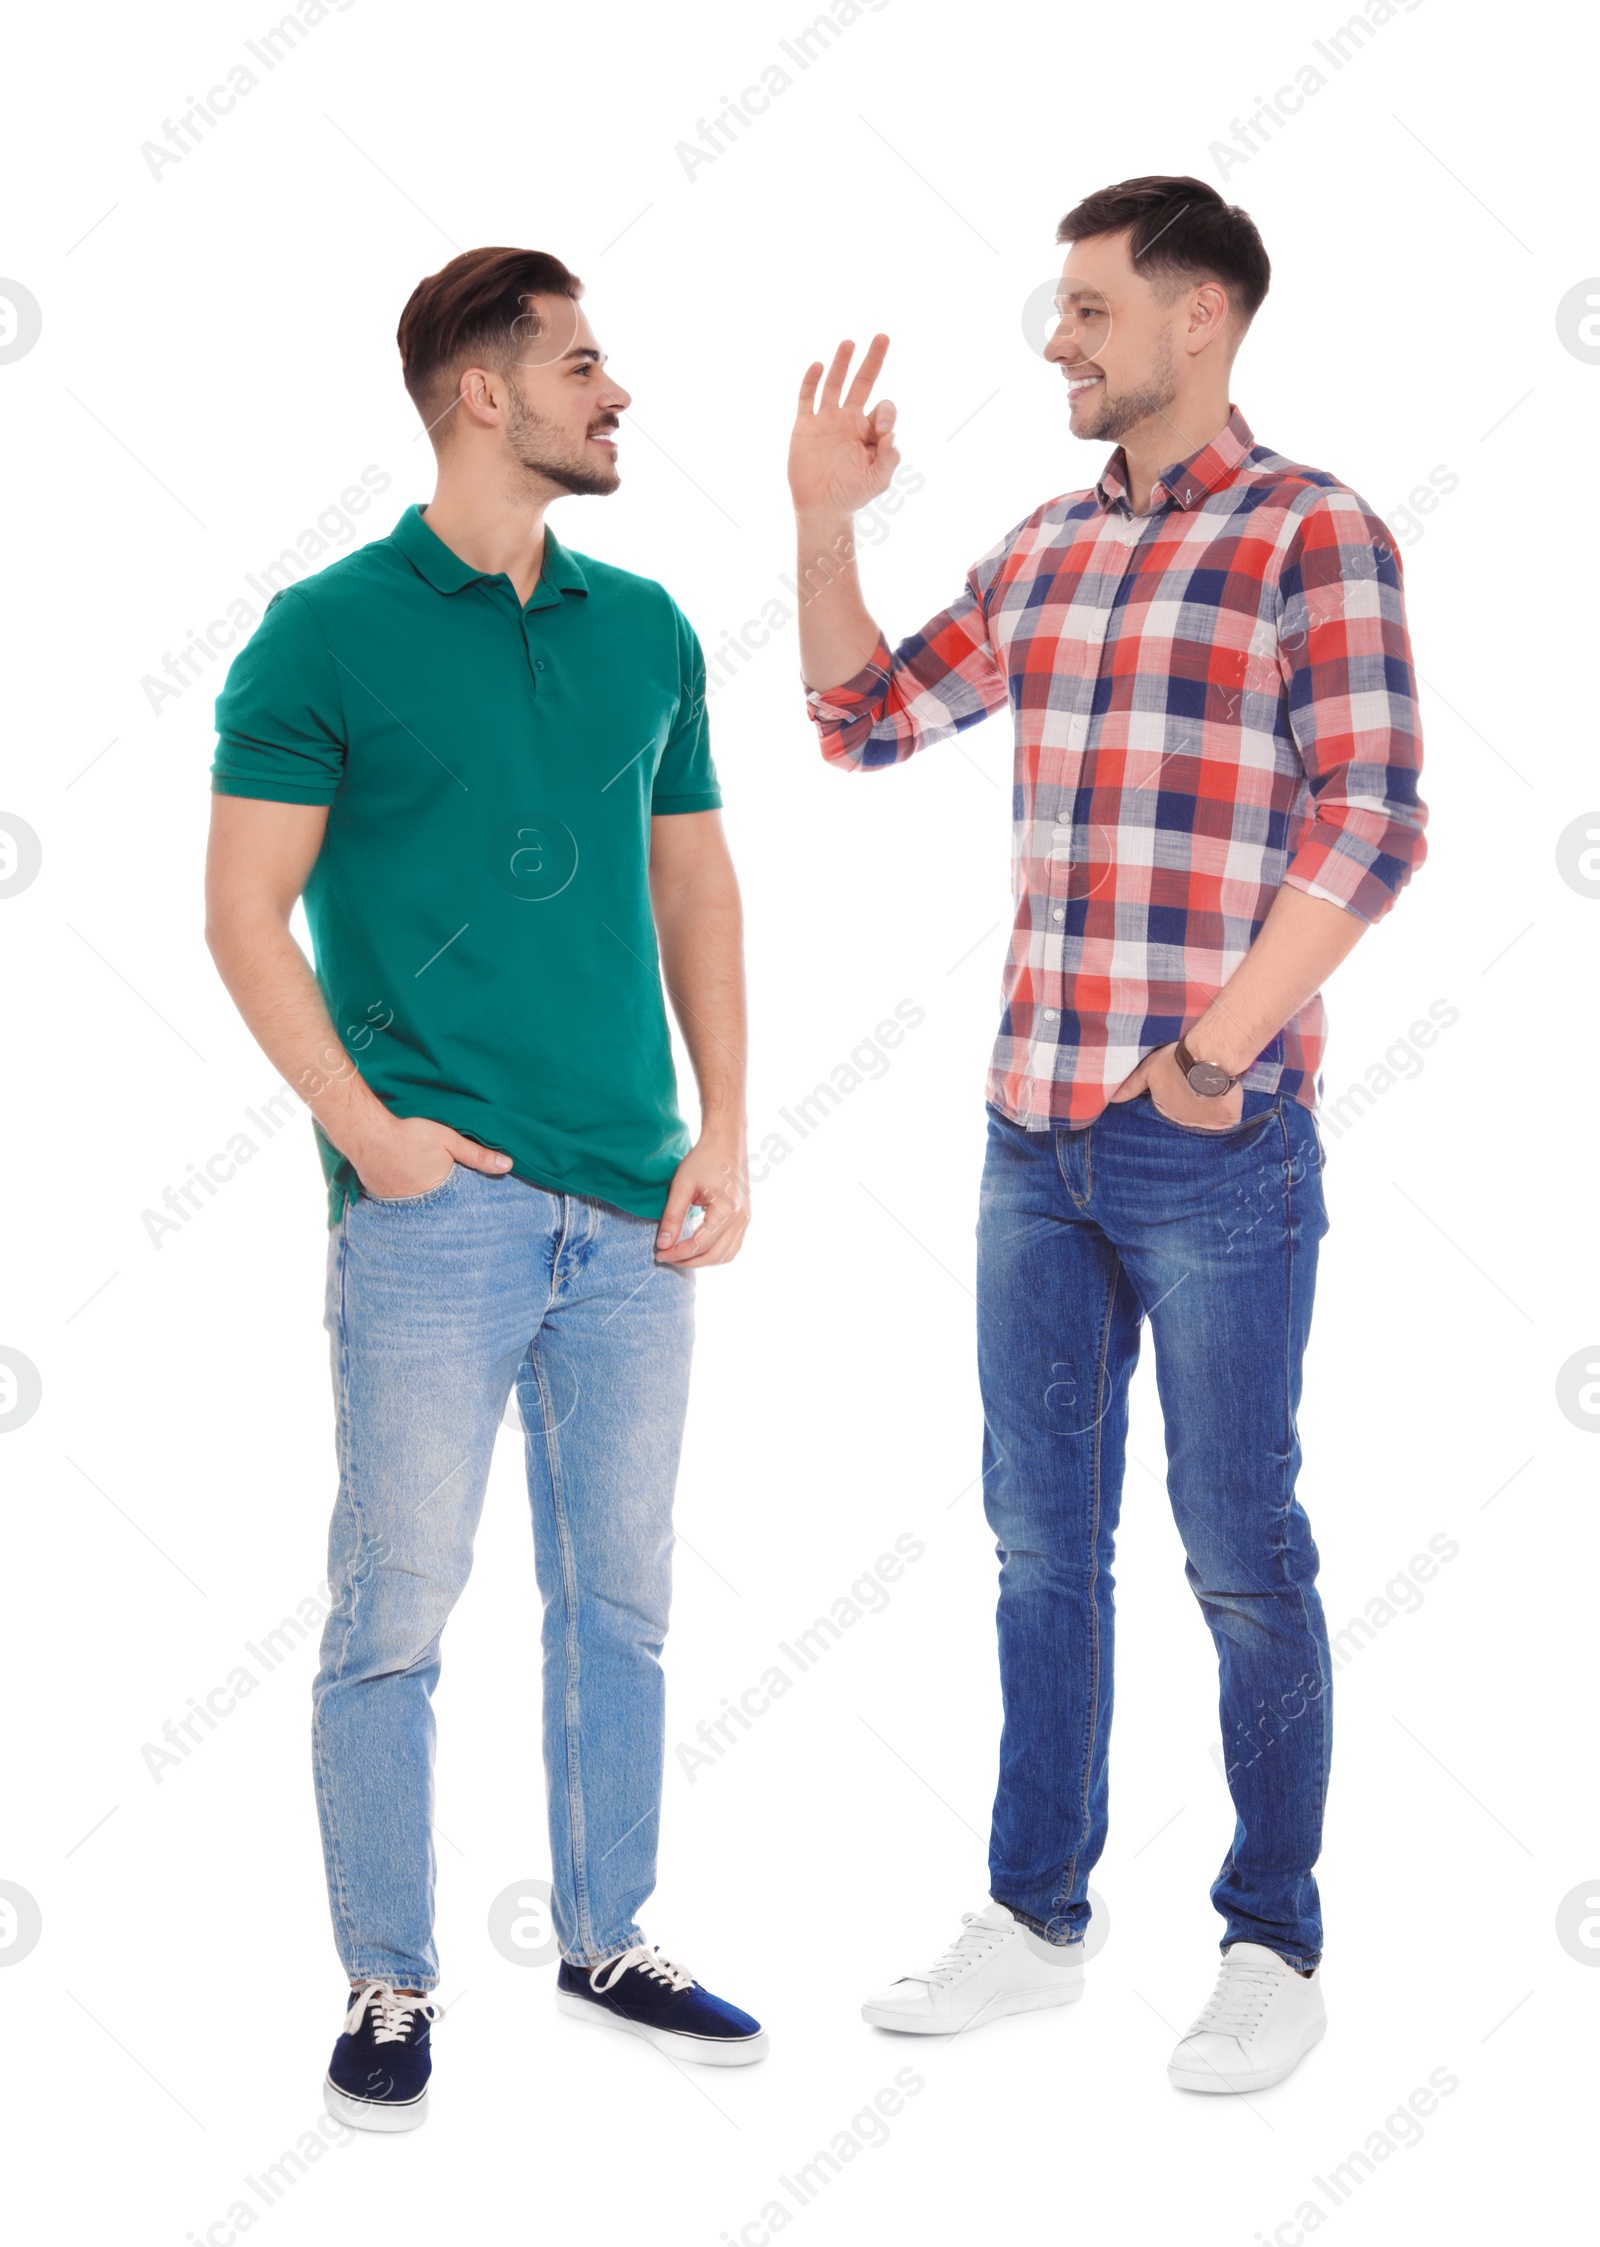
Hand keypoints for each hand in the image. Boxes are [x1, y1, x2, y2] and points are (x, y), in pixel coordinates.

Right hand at [350, 1115, 513, 1198]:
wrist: (368, 1134)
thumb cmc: (410, 1135)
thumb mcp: (450, 1141)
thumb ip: (478, 1155)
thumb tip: (508, 1166)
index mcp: (440, 1191)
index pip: (458, 1202)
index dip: (462, 1198)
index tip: (467, 1200)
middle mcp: (419, 1203)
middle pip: (436, 1205)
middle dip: (442, 1201)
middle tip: (441, 1192)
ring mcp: (397, 1203)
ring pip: (415, 1205)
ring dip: (420, 1198)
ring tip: (420, 1184)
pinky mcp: (381, 1198)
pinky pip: (396, 1201)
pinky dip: (401, 1194)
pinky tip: (401, 1182)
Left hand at [654, 1132, 750, 1266]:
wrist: (727, 1141)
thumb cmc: (704, 1159)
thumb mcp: (682, 1185)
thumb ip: (672, 1216)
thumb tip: (664, 1244)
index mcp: (727, 1210)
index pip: (700, 1244)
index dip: (678, 1252)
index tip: (659, 1253)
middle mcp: (741, 1218)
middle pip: (715, 1256)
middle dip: (689, 1261)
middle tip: (667, 1257)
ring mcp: (746, 1219)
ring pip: (726, 1256)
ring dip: (703, 1261)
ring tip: (681, 1256)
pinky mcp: (745, 1218)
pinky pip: (733, 1246)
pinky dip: (716, 1254)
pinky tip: (698, 1249)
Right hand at [789, 336, 899, 518]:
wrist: (820, 508)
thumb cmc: (852, 495)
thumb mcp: (878, 481)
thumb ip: (889, 459)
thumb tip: (892, 434)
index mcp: (869, 430)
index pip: (883, 409)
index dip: (887, 415)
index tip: (883, 434)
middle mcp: (849, 419)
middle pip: (863, 382)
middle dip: (873, 360)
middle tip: (883, 336)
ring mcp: (826, 420)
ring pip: (834, 383)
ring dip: (842, 362)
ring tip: (849, 342)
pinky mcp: (804, 426)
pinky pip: (807, 398)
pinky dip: (810, 381)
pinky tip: (817, 365)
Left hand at [1109, 1042, 1243, 1130]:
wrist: (1209, 1061)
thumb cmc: (1177, 1062)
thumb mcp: (1149, 1069)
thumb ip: (1132, 1085)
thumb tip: (1114, 1099)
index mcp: (1164, 1110)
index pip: (1167, 1108)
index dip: (1173, 1096)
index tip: (1179, 1088)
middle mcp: (1182, 1122)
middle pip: (1186, 1115)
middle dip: (1189, 1106)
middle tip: (1195, 1089)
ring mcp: (1204, 1124)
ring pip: (1205, 1119)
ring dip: (1206, 1110)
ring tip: (1211, 1093)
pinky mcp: (1225, 1122)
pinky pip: (1226, 1123)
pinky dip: (1226, 1115)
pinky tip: (1226, 1102)